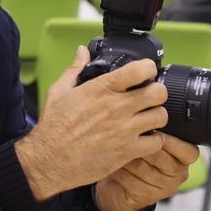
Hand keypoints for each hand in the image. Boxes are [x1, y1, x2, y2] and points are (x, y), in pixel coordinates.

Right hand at [15, 46, 168, 200]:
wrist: (48, 159)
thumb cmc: (53, 127)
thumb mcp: (59, 90)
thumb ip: (75, 68)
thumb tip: (82, 51)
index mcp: (102, 89)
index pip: (141, 69)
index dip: (149, 68)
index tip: (146, 72)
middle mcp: (116, 107)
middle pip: (159, 92)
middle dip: (158, 93)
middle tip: (151, 97)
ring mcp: (123, 130)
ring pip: (161, 117)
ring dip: (157, 116)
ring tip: (148, 119)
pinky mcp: (126, 151)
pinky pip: (156, 143)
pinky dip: (153, 141)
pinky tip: (143, 139)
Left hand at [94, 134, 199, 210]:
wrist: (120, 187)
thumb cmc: (136, 158)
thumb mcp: (148, 141)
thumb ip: (155, 131)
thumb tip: (149, 114)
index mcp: (183, 159)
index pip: (190, 152)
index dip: (173, 142)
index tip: (157, 134)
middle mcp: (178, 175)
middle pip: (162, 157)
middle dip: (141, 144)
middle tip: (125, 135)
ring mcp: (164, 189)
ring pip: (143, 167)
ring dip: (125, 155)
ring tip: (115, 147)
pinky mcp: (147, 198)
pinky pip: (130, 179)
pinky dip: (118, 169)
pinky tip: (113, 163)